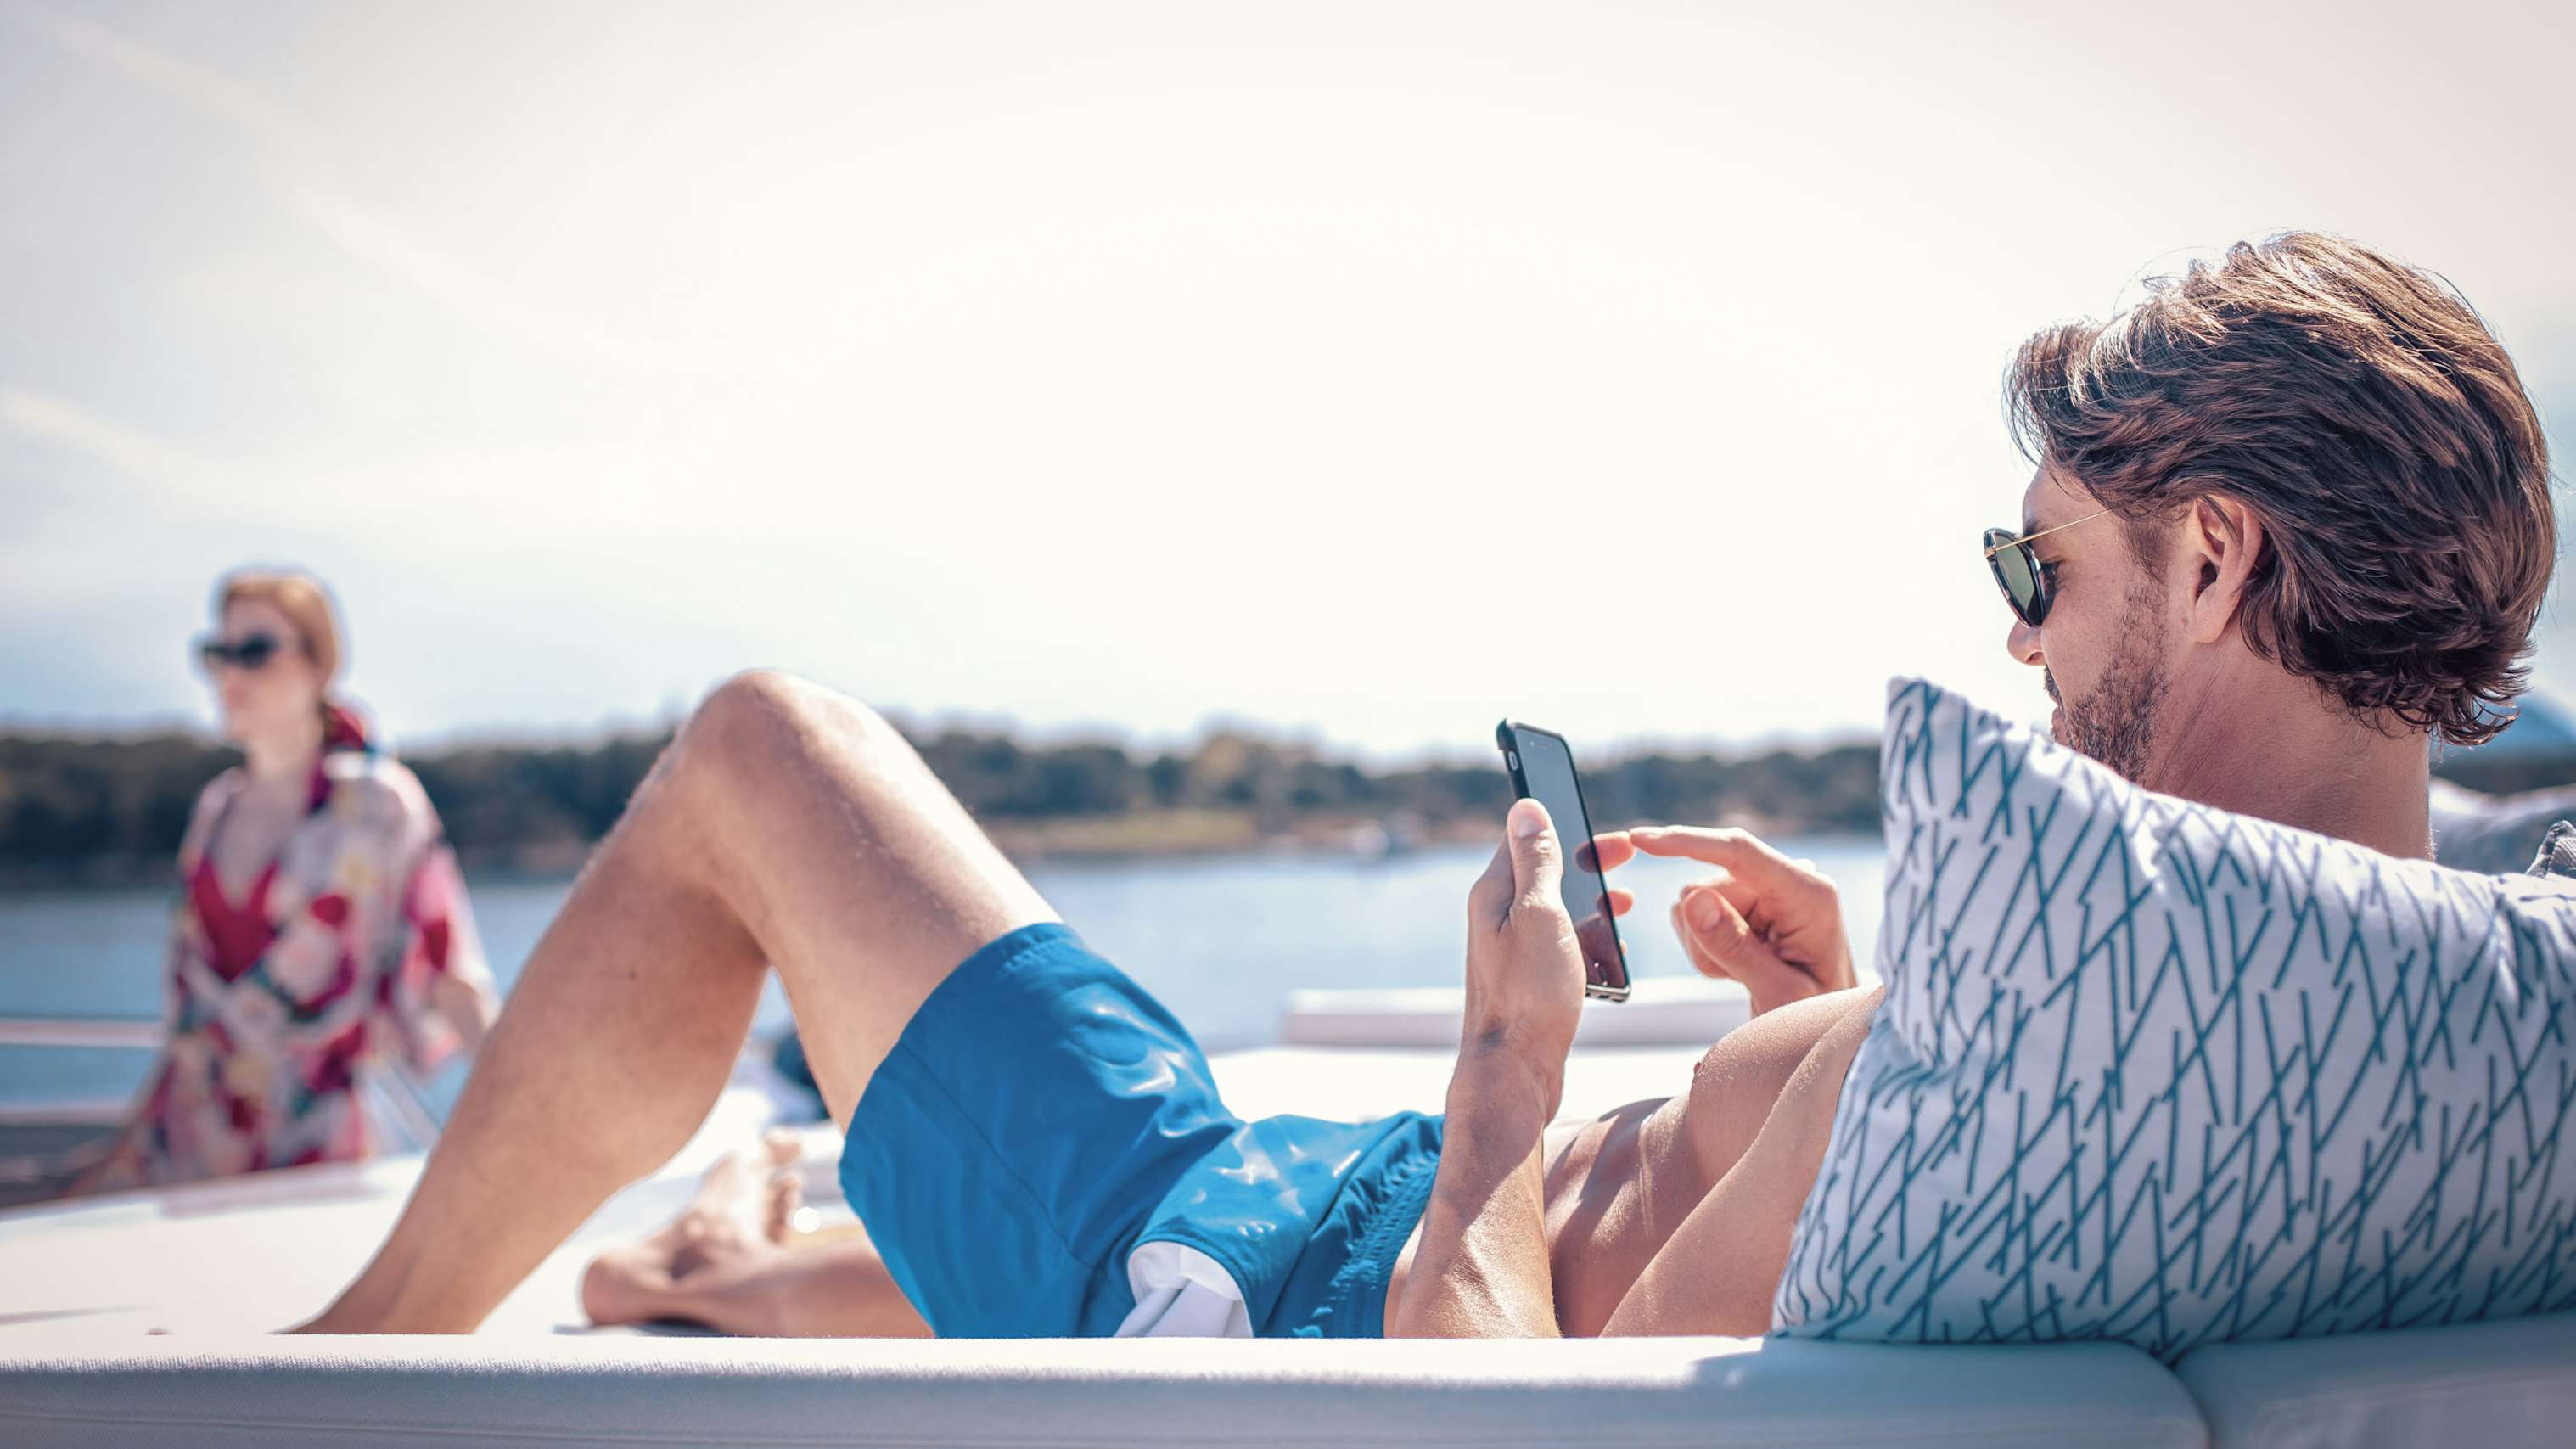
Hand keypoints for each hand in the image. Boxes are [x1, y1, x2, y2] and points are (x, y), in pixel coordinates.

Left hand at [1460, 800, 1634, 1115]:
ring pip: (1556, 910)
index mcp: (1494, 894)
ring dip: (1590, 902)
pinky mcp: (1527, 981)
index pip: (1524, 837)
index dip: (1563, 823)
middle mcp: (1496, 918)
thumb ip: (1536, 862)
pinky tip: (1611, 951)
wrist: (1515, 1075)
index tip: (1602, 826)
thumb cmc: (1529, 996)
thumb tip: (1525, 807)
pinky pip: (1561, 947)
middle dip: (1585, 862)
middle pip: (1544, 872)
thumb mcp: (1540, 916)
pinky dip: (1587, 941)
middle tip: (1624, 857)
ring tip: (1623, 903)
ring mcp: (1511, 951)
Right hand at [1628, 826, 1854, 1017]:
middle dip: (1704, 936)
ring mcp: (1765, 887)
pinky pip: (1693, 910)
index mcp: (1808, 893)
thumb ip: (1735, 947)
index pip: (1739, 852)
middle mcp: (1786, 879)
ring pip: (1693, 900)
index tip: (1640, 840)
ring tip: (1742, 974)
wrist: (1825, 1027)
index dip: (1687, 842)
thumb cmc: (1815, 1017)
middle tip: (1735, 977)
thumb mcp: (1779, 993)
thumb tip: (1692, 900)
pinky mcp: (1746, 899)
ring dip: (1704, 946)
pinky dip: (1704, 945)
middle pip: (1706, 886)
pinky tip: (1735, 964)